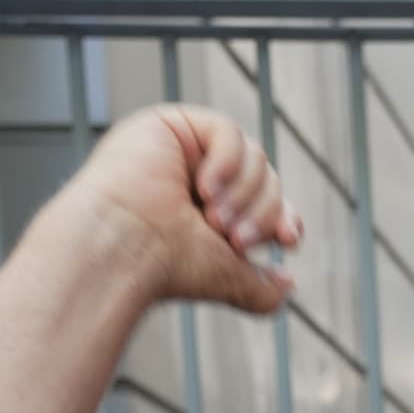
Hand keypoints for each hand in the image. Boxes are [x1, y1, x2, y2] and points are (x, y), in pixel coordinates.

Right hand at [54, 103, 300, 315]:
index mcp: (211, 212)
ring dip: (245, 194)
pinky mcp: (171, 125)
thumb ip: (262, 287)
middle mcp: (198, 180)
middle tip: (235, 239)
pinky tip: (205, 187)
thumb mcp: (228, 279)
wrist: (124, 248)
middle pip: (267, 179)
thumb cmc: (168, 266)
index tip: (287, 241)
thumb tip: (289, 282)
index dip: (285, 218)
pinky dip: (228, 162)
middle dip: (262, 212)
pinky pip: (229, 131)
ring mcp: (184, 151)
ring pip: (254, 156)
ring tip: (214, 221)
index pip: (267, 203)